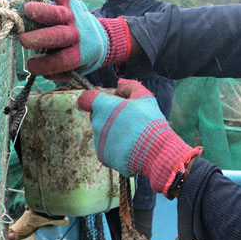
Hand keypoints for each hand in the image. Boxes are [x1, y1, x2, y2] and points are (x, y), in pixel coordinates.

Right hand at [19, 0, 131, 78]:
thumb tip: (39, 70)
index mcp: (79, 54)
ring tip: (26, 10)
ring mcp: (74, 17)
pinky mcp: (71, 2)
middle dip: (41, 38)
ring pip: (59, 14)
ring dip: (43, 11)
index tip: (30, 66)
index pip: (62, 60)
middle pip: (59, 36)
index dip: (45, 65)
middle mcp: (77, 35)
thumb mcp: (76, 69)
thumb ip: (59, 73)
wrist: (105, 38)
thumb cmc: (82, 56)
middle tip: (24, 41)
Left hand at [77, 79, 201, 197]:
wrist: (155, 152)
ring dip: (113, 131)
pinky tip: (131, 146)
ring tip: (133, 135)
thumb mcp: (144, 97)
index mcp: (103, 106)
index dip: (96, 98)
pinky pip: (106, 147)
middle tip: (128, 119)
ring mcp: (98, 141)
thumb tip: (119, 84)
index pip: (85, 99)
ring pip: (102, 132)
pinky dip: (116, 147)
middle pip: (97, 116)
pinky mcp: (102, 156)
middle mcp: (96, 123)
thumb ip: (129, 86)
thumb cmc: (150, 122)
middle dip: (108, 115)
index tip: (110, 102)